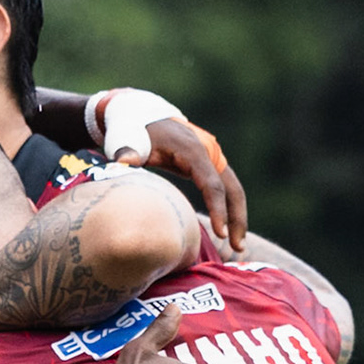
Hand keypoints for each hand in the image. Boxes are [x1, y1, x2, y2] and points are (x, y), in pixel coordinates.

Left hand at [120, 120, 246, 253]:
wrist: (137, 114)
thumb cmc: (131, 129)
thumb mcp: (126, 136)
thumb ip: (127, 149)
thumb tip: (125, 161)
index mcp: (192, 149)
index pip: (211, 183)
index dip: (217, 209)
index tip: (219, 233)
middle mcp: (208, 152)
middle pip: (232, 188)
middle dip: (237, 218)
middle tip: (238, 249)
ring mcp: (210, 159)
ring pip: (232, 190)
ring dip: (237, 217)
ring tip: (238, 248)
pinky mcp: (206, 166)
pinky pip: (222, 189)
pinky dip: (226, 209)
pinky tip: (225, 232)